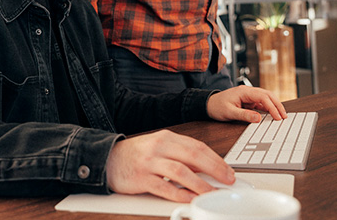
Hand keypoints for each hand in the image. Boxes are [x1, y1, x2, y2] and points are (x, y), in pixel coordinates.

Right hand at [105, 129, 234, 201]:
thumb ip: (179, 155)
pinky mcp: (141, 178)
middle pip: (193, 156)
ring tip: (212, 193)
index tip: (228, 171)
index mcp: (167, 137)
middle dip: (215, 169)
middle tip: (228, 180)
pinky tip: (190, 199)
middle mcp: (159, 147)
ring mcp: (150, 162)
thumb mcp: (159, 148)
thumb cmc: (136, 155)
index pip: (197, 146)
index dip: (216, 159)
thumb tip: (206, 169)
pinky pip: (164, 187)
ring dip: (200, 184)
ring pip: (181, 171)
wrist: (107, 159)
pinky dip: (180, 194)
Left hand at [206, 85, 286, 122]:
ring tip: (281, 115)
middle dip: (277, 105)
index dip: (272, 107)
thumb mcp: (229, 113)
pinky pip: (261, 103)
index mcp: (243, 91)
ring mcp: (248, 96)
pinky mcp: (248, 101)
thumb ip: (244, 115)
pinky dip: (268, 108)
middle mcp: (247, 91)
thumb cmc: (216, 107)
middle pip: (267, 95)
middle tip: (284, 116)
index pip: (262, 97)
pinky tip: (273, 114)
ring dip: (274, 105)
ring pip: (265, 98)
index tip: (277, 117)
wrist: (208, 104)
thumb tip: (258, 118)